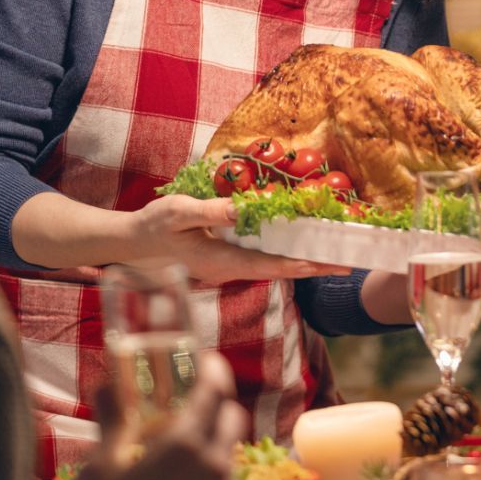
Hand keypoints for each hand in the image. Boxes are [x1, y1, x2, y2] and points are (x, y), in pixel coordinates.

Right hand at [69, 350, 246, 479]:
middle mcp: (213, 464)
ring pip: (227, 454)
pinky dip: (207, 477)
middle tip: (191, 404)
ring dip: (210, 443)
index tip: (205, 360)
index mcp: (185, 443)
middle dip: (218, 404)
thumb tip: (107, 382)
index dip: (212, 370)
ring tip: (178, 452)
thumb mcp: (99, 468)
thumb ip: (112, 421)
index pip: (214, 390)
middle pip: (231, 419)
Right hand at [127, 194, 350, 284]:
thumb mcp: (179, 213)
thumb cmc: (154, 226)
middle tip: (347, 263)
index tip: (328, 265)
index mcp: (222, 261)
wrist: (133, 243)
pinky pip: (261, 259)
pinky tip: (299, 246)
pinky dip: (283, 254)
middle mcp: (230, 269)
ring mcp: (229, 267)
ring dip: (301, 261)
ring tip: (333, 256)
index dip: (301, 266)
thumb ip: (210, 211)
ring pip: (272, 266)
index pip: (270, 266)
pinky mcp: (226, 260)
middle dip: (312, 267)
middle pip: (278, 270)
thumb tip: (243, 209)